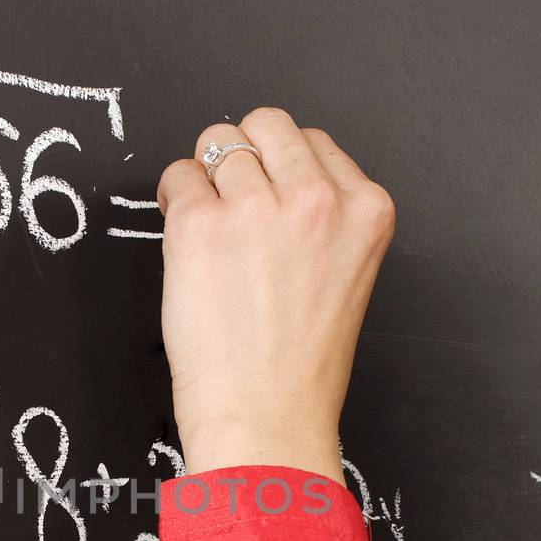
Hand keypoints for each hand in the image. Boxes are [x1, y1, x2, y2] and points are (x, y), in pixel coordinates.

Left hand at [155, 107, 394, 483]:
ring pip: (217, 143)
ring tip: (213, 236)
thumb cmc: (301, 366)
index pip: (313, 141)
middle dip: (243, 156)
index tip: (270, 202)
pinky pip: (178, 178)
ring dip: (206, 181)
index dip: (281, 169)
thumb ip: (325, 219)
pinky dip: (175, 202)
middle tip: (234, 207)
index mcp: (365, 210)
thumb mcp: (348, 275)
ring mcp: (257, 208)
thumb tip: (273, 176)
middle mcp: (317, 200)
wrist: (266, 417)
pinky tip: (189, 245)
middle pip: (266, 124)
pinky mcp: (201, 225)